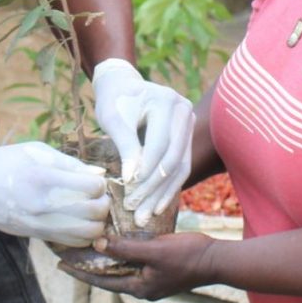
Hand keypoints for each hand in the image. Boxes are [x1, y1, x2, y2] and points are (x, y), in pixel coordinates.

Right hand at [0, 143, 109, 245]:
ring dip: (96, 222)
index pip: (92, 186)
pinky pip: (72, 243)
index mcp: (44, 177)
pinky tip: (78, 222)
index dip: (100, 183)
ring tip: (89, 211)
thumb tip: (99, 174)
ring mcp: (40, 224)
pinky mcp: (36, 236)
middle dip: (103, 203)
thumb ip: (70, 163)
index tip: (93, 179)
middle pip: (95, 213)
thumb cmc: (4, 163)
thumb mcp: (36, 150)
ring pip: (88, 234)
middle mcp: (44, 204)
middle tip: (96, 196)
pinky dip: (83, 235)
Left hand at [62, 232, 218, 298]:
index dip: (81, 271)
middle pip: (109, 275)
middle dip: (91, 264)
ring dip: (107, 257)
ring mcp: (153, 279)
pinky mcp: (161, 270)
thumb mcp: (154, 250)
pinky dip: (123, 252)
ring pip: (122, 267)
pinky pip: (135, 261)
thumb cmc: (188, 256)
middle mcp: (143, 287)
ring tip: (88, 246)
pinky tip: (118, 241)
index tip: (61, 264)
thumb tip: (98, 243)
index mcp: (139, 288)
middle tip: (71, 252)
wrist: (217, 260)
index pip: (101, 281)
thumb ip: (126, 248)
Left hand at [92, 59, 193, 226]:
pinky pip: (181, 166)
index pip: (160, 143)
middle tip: (136, 211)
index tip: (129, 191)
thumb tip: (132, 177)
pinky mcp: (186, 137)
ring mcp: (189, 124)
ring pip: (179, 166)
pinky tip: (156, 206)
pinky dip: (168, 187)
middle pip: (173, 157)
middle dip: (154, 187)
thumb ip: (125, 145)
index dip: (146, 169)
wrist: (123, 87)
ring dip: (162, 193)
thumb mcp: (113, 118)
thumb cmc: (114, 100)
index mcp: (166, 101)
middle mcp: (184, 111)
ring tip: (146, 215)